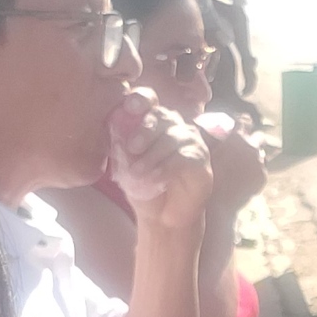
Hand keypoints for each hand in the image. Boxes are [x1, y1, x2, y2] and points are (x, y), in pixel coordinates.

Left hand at [109, 88, 211, 230]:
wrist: (163, 218)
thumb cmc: (145, 187)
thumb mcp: (126, 167)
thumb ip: (122, 147)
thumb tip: (115, 126)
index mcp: (154, 123)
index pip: (150, 100)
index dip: (141, 99)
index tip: (130, 105)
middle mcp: (175, 128)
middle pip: (162, 116)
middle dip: (145, 130)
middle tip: (132, 148)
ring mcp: (191, 143)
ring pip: (173, 137)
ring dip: (153, 155)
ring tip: (138, 173)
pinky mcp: (201, 161)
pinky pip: (184, 157)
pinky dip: (166, 168)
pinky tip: (154, 179)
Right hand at [202, 116, 266, 215]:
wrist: (218, 203)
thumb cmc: (206, 175)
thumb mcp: (204, 150)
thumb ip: (209, 134)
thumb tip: (207, 124)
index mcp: (237, 136)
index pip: (245, 120)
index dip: (240, 124)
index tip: (236, 128)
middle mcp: (252, 146)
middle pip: (258, 136)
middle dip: (251, 139)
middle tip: (242, 146)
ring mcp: (259, 162)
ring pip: (261, 152)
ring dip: (254, 155)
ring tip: (242, 164)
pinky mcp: (263, 176)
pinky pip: (262, 168)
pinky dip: (255, 170)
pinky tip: (244, 176)